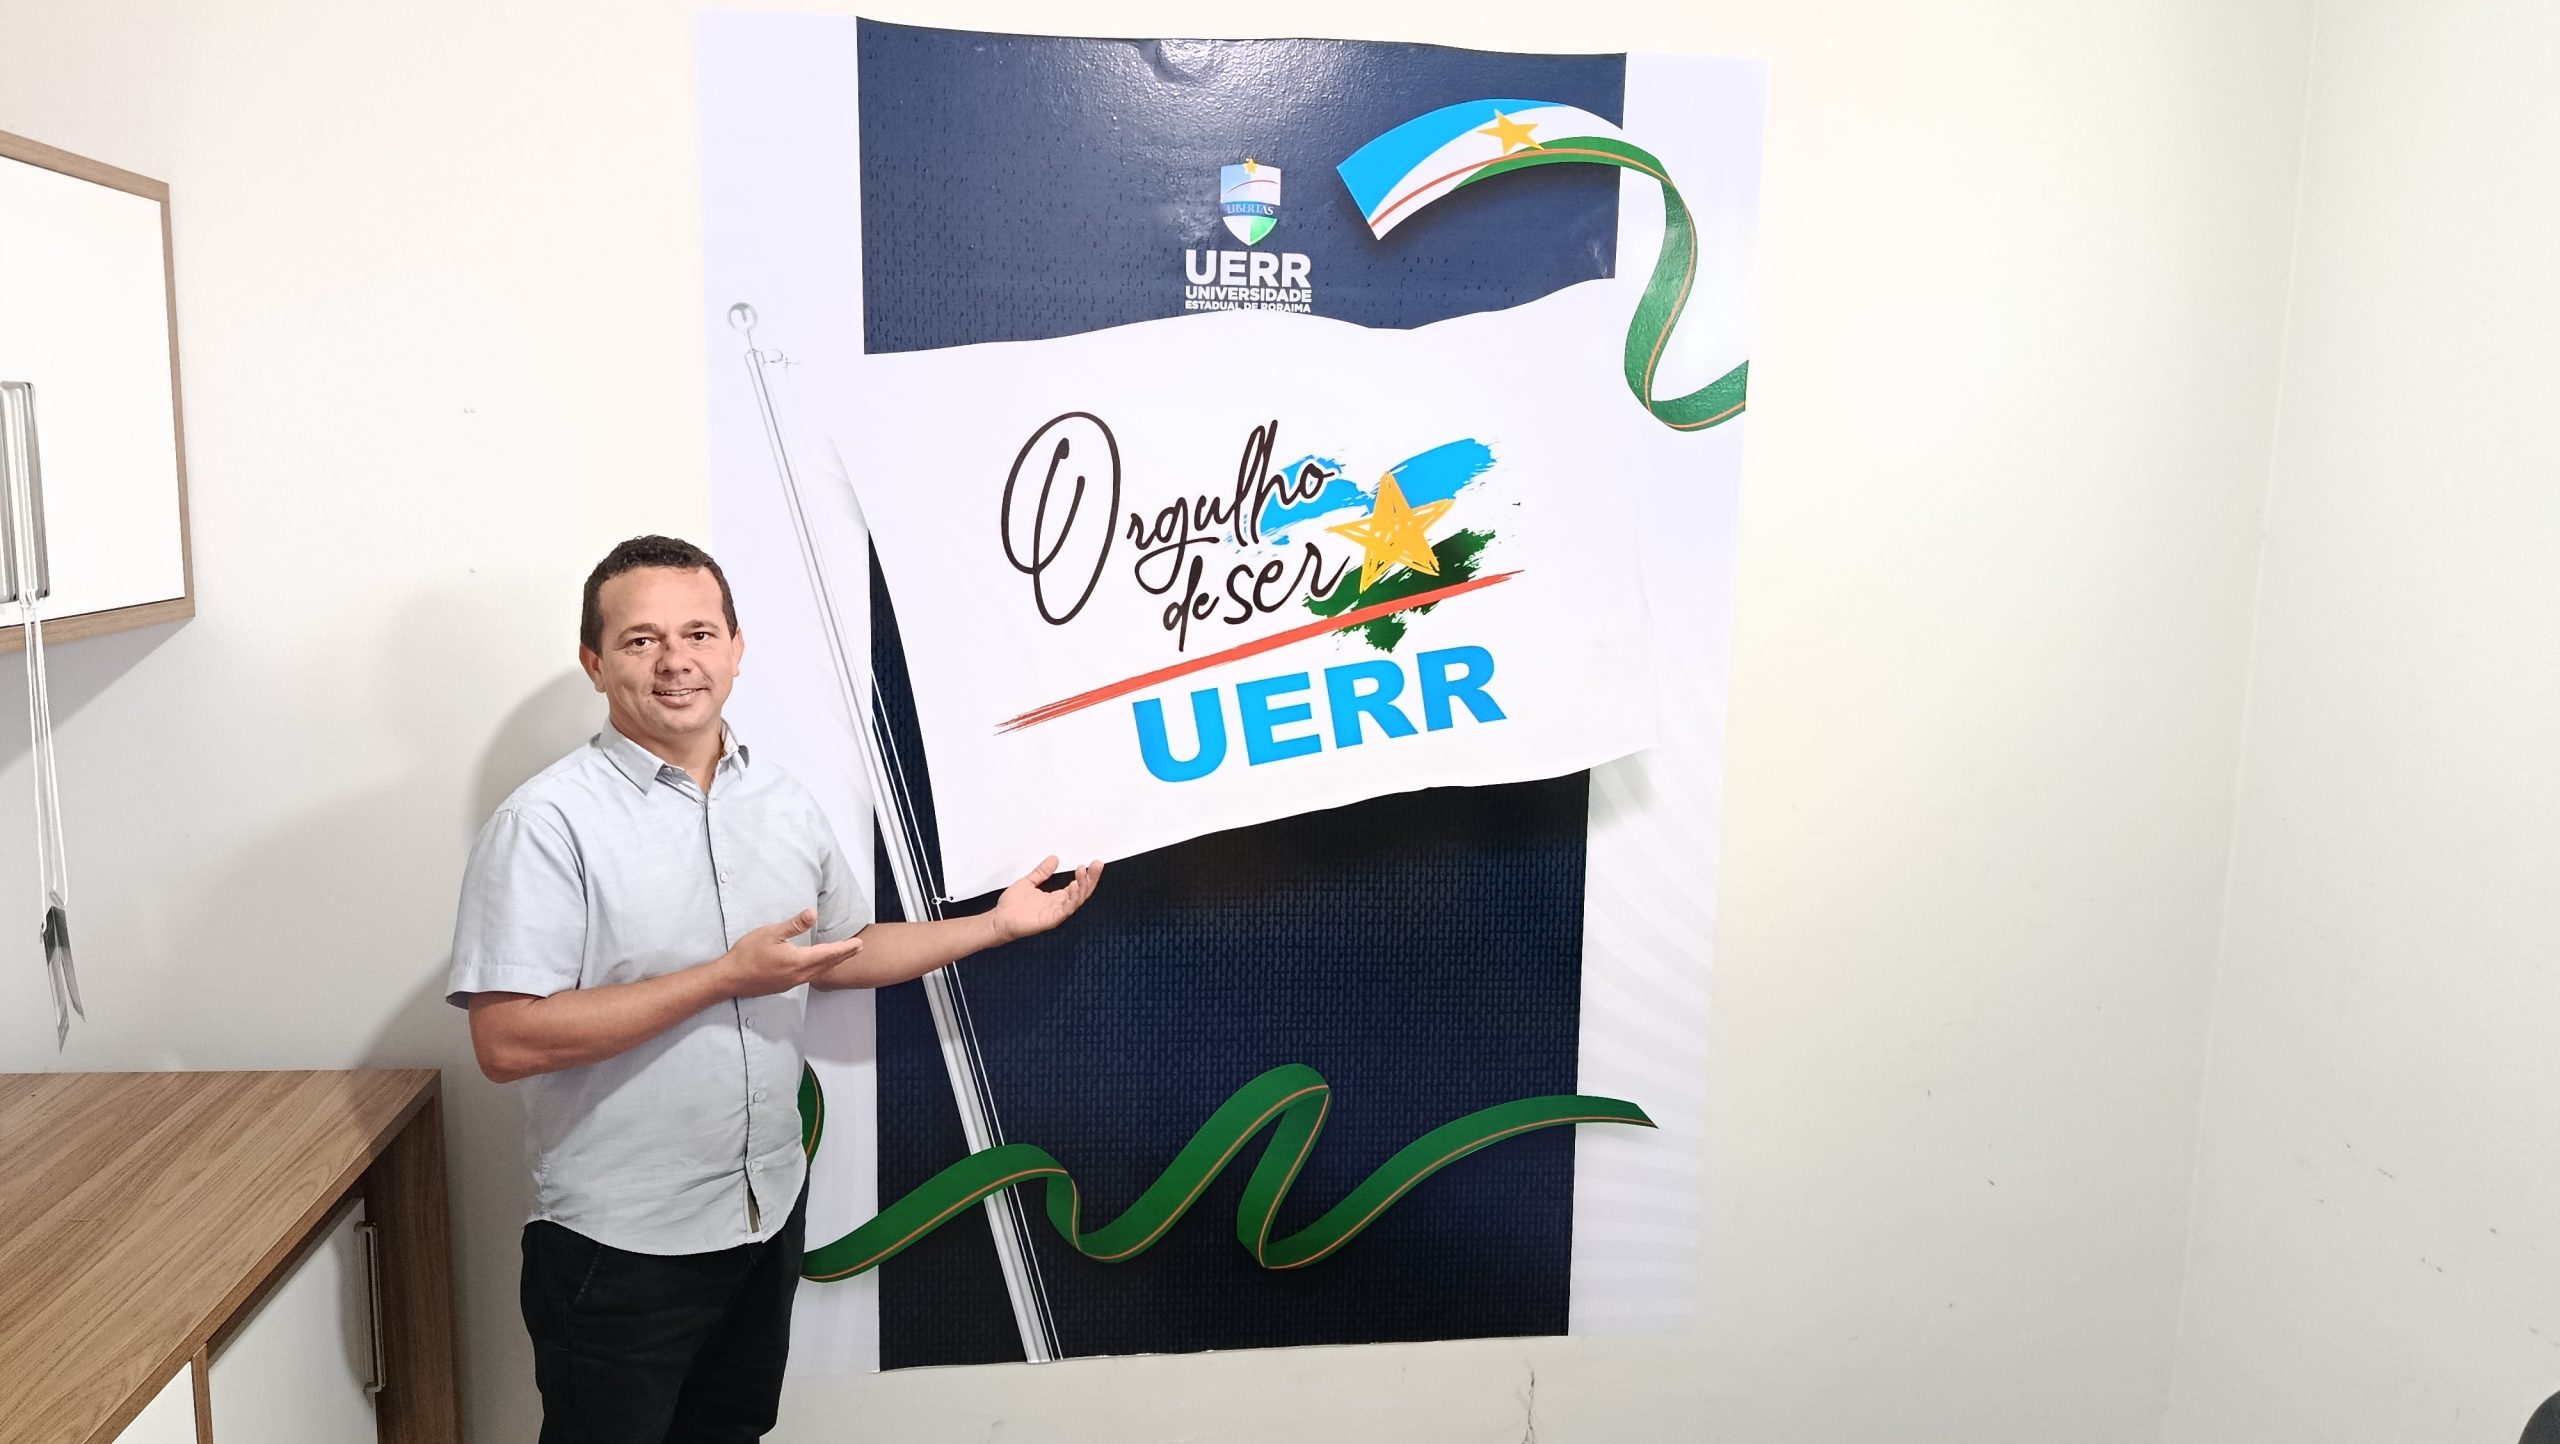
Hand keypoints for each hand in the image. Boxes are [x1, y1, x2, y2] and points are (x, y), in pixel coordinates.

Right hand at [719, 909, 863, 996]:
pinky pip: (809, 977)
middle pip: (828, 964)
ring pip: (819, 972)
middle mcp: (799, 975)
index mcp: (798, 961)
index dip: (845, 948)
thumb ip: (794, 925)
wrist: (730, 978)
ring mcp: (792, 982)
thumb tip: (813, 913)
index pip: (829, 953)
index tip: (858, 944)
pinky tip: (818, 967)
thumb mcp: (770, 933)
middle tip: (857, 949)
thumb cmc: (747, 955)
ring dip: (833, 963)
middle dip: (844, 956)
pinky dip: (820, 969)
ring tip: (842, 956)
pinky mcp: (784, 986)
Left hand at [987, 856, 1104, 943]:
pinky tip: (1073, 886)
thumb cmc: (1012, 906)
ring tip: (1083, 872)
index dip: (1087, 875)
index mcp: (1056, 897)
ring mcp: (1056, 914)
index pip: (1077, 886)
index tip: (1093, 863)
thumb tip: (1054, 858)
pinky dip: (1071, 899)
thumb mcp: (1029, 882)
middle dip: (1091, 878)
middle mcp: (1059, 905)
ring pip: (1077, 900)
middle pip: (1082, 892)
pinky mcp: (1050, 920)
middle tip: (1097, 864)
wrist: (999, 920)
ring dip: (1083, 886)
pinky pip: (1065, 910)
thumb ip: (1042, 872)